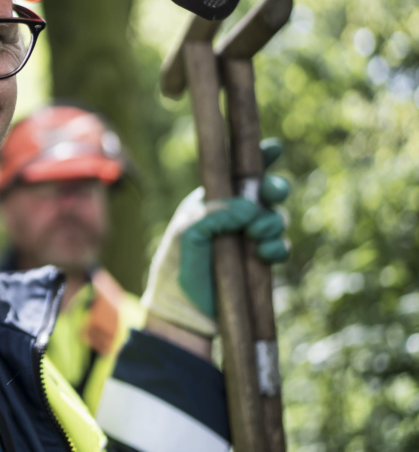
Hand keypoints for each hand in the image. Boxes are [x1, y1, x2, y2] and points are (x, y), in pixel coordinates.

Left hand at [141, 139, 289, 336]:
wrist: (184, 309)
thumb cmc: (178, 265)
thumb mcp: (189, 234)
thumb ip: (215, 215)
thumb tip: (248, 208)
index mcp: (212, 201)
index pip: (236, 174)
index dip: (258, 158)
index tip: (273, 148)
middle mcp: (232, 216)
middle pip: (265, 192)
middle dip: (274, 188)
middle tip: (272, 193)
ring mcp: (248, 238)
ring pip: (276, 218)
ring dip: (272, 222)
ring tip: (257, 235)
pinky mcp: (258, 261)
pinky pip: (279, 246)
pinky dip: (276, 247)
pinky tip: (264, 255)